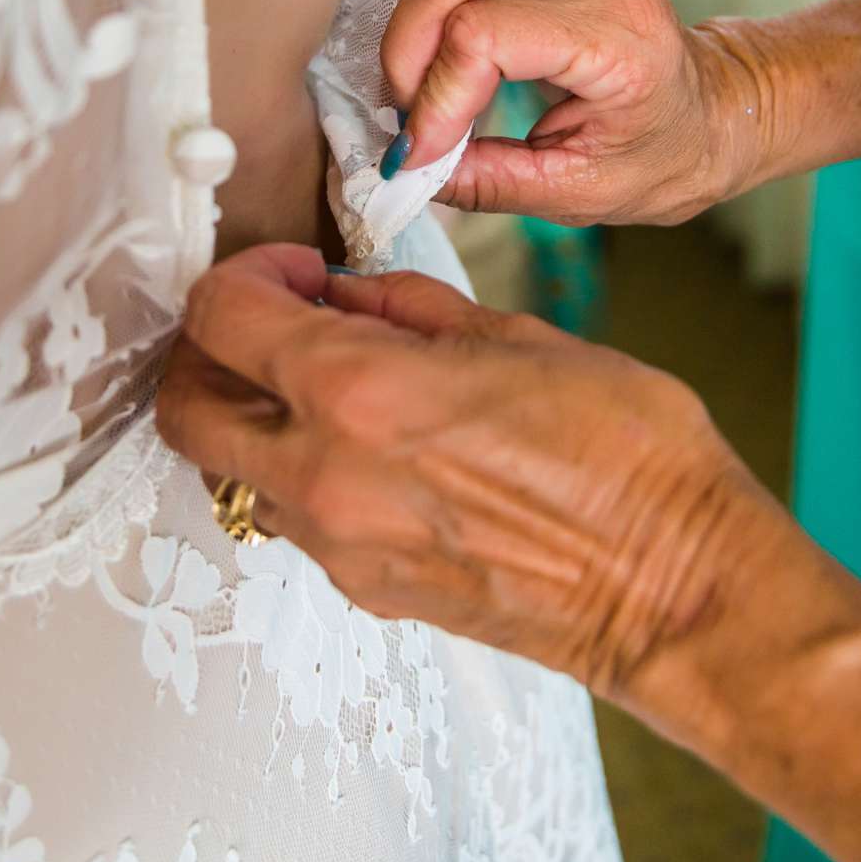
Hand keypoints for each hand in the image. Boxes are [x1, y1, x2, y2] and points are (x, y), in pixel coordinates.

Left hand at [155, 245, 782, 711]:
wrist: (674, 589)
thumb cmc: (626, 460)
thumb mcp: (517, 339)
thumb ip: (407, 311)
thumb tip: (345, 296)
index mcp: (358, 392)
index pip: (221, 318)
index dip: (242, 275)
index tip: (289, 270)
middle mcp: (326, 475)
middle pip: (186, 408)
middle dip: (207, 352)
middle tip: (264, 324)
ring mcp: (339, 545)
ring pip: (232, 471)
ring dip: (253, 420)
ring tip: (324, 390)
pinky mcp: (366, 591)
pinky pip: (295, 520)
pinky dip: (304, 473)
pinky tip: (372, 451)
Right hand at [382, 0, 768, 226]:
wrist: (714, 112)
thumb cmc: (664, 156)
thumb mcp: (579, 193)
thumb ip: (489, 182)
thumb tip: (409, 167)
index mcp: (620, 37)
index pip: (484, 34)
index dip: (435, 95)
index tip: (420, 151)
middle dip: (408, 48)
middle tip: (409, 115)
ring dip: (419, 34)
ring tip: (430, 98)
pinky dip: (440, 21)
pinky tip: (455, 71)